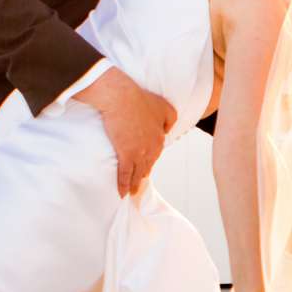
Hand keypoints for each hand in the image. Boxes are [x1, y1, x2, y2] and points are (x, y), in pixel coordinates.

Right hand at [72, 66, 175, 195]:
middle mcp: (152, 147)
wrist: (122, 98)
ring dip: (135, 183)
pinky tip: (122, 194)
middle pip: (148, 164)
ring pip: (137, 172)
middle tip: (139, 181)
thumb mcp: (163, 106)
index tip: (146, 165)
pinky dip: (123, 185)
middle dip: (143, 173)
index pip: (156, 153)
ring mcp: (139, 152)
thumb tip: (167, 131)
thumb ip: (169, 119)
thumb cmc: (140, 98)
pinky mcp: (126, 154)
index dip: (150, 159)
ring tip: (132, 191)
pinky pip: (125, 174)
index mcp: (160, 136)